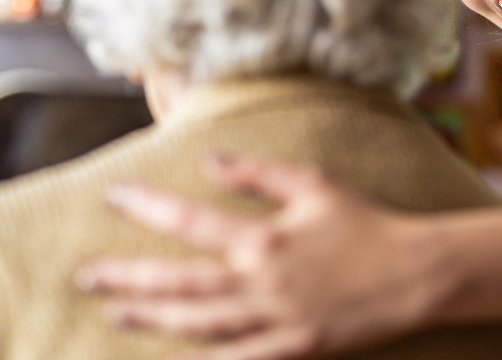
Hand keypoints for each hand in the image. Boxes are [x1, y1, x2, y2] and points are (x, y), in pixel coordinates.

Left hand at [75, 158, 444, 359]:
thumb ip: (258, 173)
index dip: (147, 207)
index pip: (190, 220)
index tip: (113, 195)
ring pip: (197, 323)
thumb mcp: (313, 184)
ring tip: (116, 311)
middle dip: (127, 277)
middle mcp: (260, 281)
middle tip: (87, 275)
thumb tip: (209, 162)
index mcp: (264, 237)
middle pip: (179, 281)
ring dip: (151, 317)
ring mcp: (273, 320)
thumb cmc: (365, 223)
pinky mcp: (291, 350)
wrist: (415, 274)